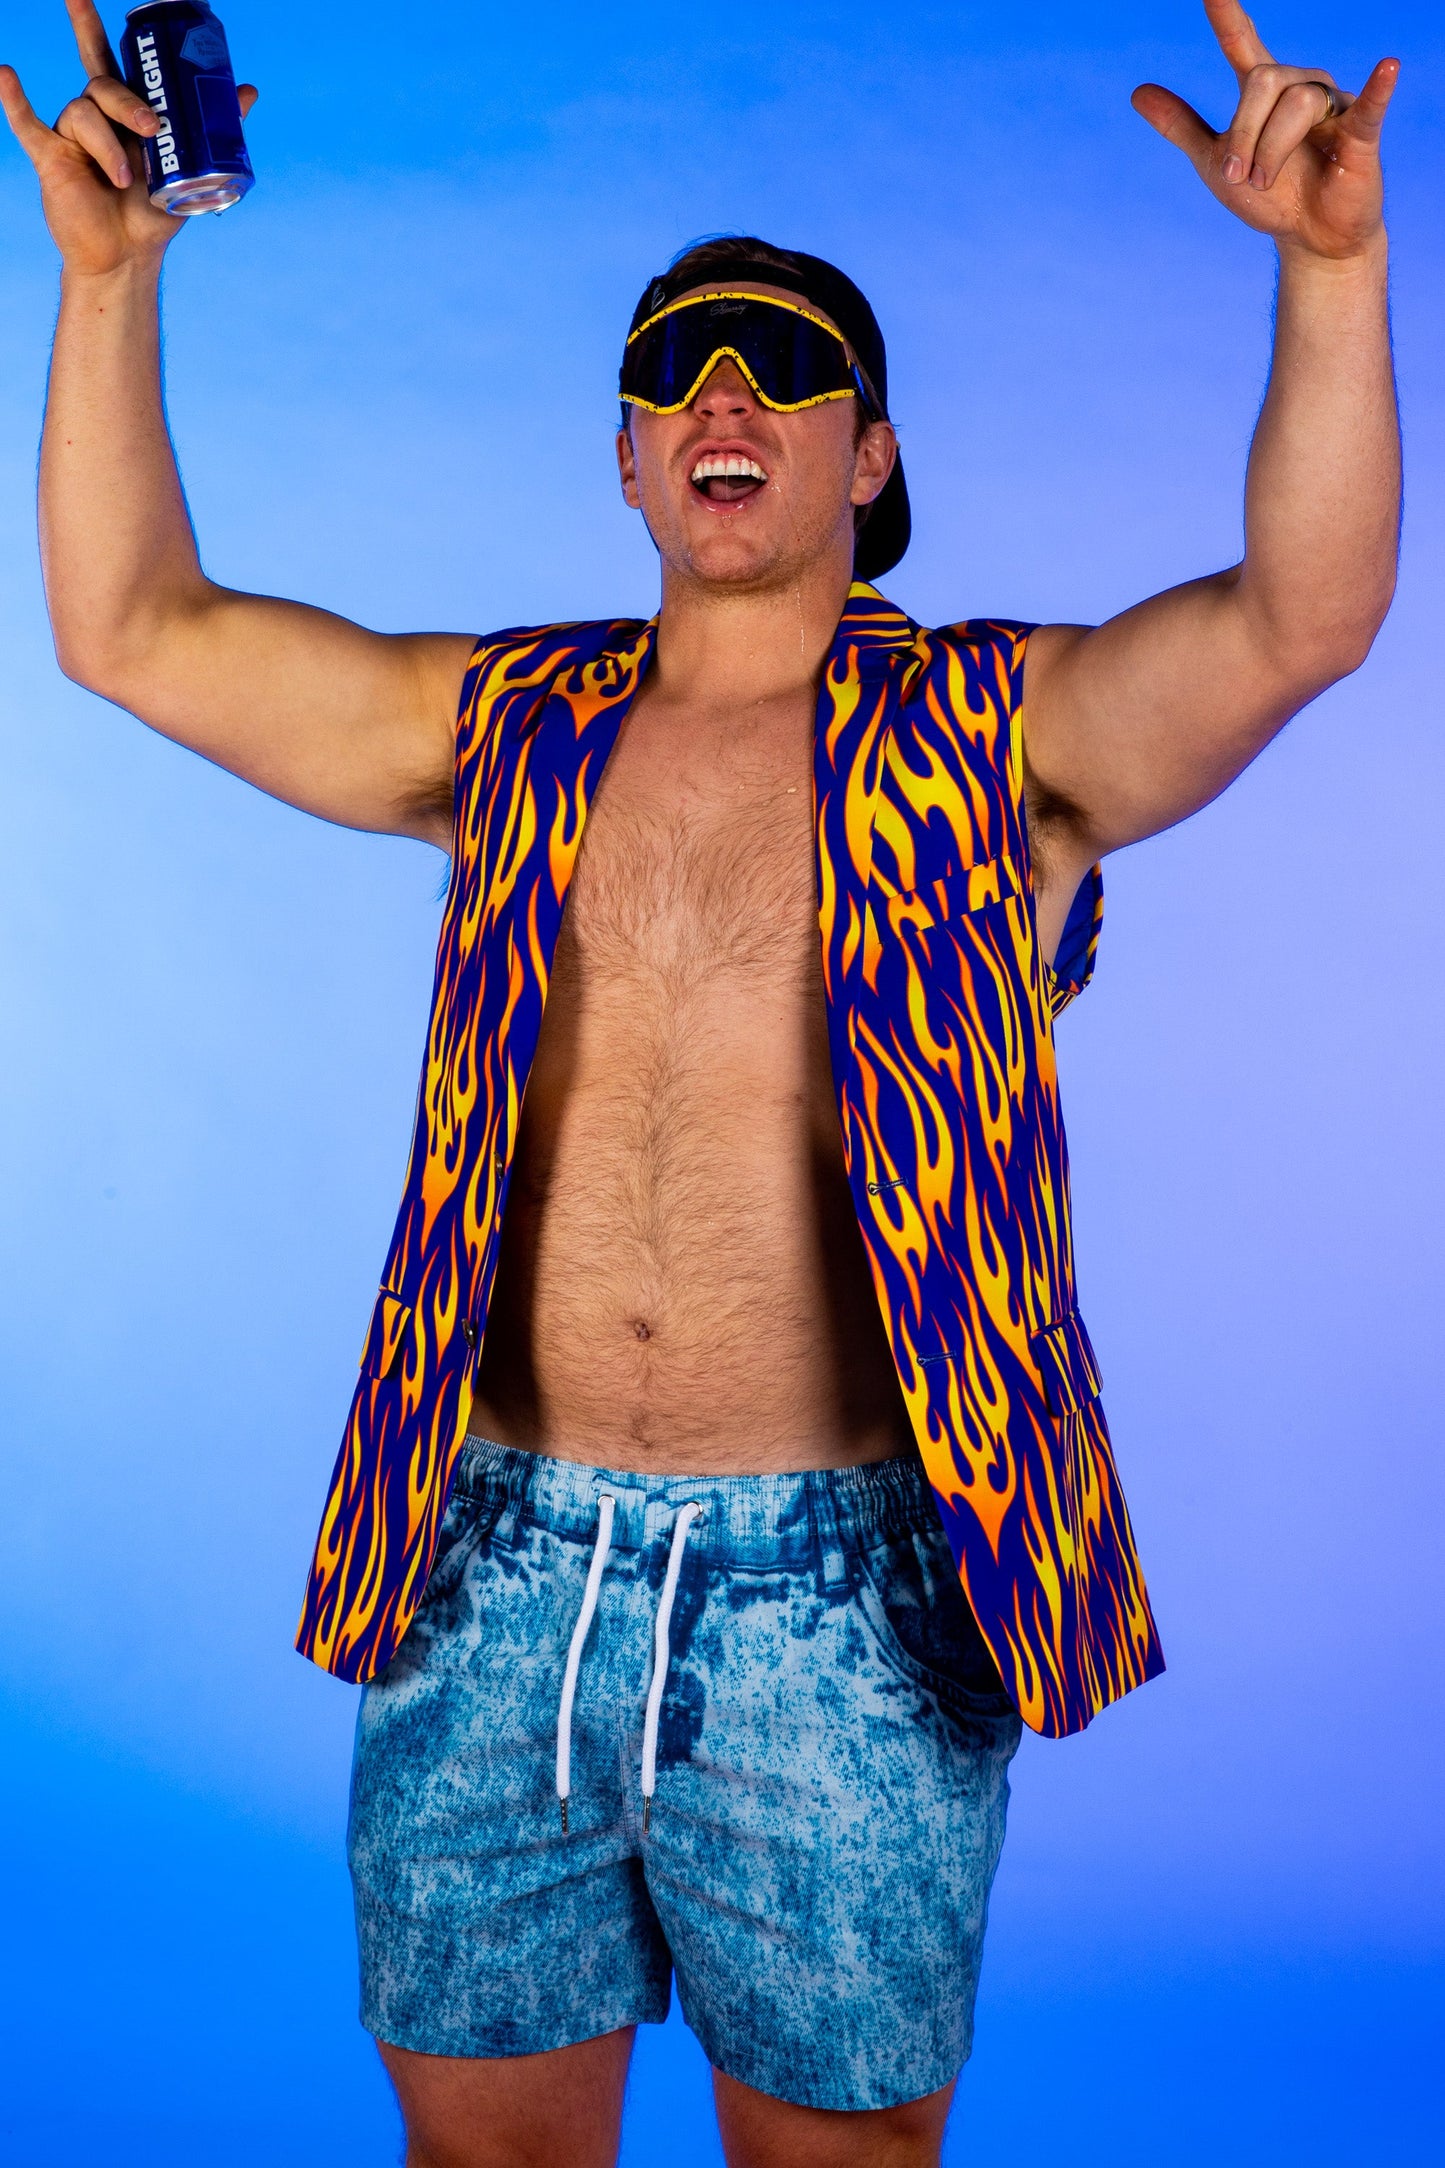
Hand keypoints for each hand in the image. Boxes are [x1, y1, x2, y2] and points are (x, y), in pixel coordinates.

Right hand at [0, 0, 257, 277]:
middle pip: (102, 85)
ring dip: (107, 147)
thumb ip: (213, 129)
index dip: (91, 26)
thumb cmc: (154, 213)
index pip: (109, 60)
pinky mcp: (51, 159)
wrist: (129, 256)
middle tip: (151, 128)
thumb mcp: (190, 169)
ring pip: (82, 114)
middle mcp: (94, 117)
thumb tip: (248, 90)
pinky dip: (15, 100)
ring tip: (123, 182)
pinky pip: (27, 124)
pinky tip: (6, 73)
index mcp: (122, 113)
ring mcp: (70, 136)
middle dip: (127, 101)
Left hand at [1132, 0, 1397, 261]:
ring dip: (1271, 151)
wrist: (1310, 238)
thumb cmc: (1271, 198)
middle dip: (1244, 134)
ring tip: (1265, 182)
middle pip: (1264, 83)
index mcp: (1266, 92)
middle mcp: (1301, 87)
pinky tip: (1387, 68)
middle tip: (1240, 176)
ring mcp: (1333, 107)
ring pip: (1296, 104)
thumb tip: (1138, 91)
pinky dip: (1379, 87)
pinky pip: (1370, 105)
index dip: (1228, 17)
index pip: (1243, 44)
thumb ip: (1181, 125)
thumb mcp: (1214, 163)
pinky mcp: (1361, 133)